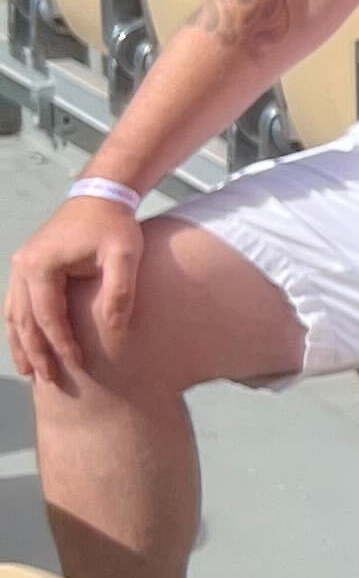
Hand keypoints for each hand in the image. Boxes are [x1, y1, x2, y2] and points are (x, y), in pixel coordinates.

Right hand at [6, 190, 143, 391]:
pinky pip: (16, 303)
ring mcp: (22, 265)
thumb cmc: (114, 225)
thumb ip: (119, 290)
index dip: (60, 342)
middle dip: (35, 352)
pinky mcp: (28, 266)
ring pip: (13, 313)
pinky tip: (25, 345)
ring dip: (21, 343)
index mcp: (41, 265)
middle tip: (48, 380)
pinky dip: (19, 326)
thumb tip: (113, 327)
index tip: (76, 363)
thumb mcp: (125, 255)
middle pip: (24, 319)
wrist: (101, 196)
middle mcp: (23, 266)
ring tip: (30, 371)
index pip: (48, 315)